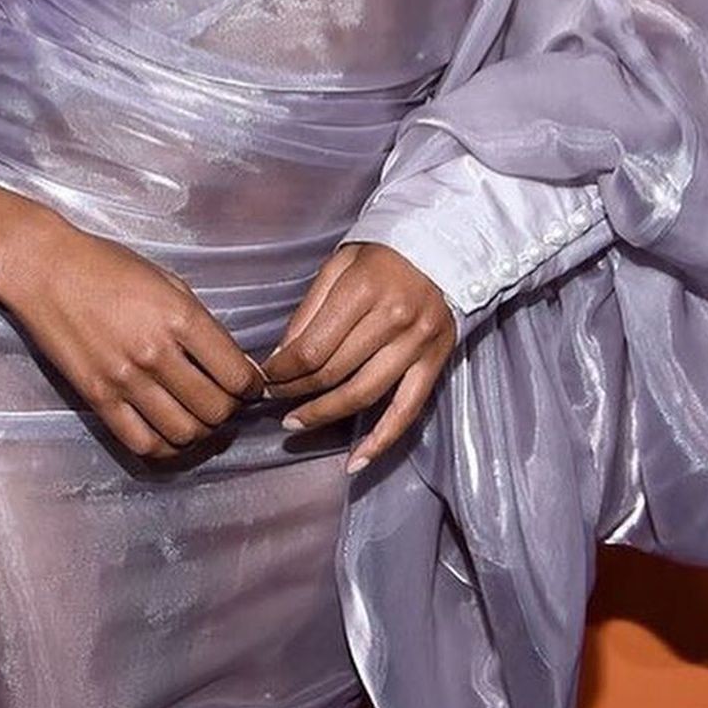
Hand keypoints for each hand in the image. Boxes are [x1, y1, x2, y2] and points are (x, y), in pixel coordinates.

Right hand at [2, 214, 266, 461]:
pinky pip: (141, 443)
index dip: (252, 387)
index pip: (236, 375)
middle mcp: (155, 353)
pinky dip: (165, 447)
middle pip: (215, 410)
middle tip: (226, 401)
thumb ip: (200, 323)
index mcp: (180, 317)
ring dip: (201, 432)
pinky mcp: (97, 398)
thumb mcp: (167, 281)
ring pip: (184, 433)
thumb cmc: (109, 266)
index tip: (250, 386)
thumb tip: (232, 362)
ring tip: (199, 417)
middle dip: (230, 411)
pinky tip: (170, 433)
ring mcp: (124, 380)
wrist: (45, 268)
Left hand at [259, 242, 456, 473]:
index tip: (265, 378)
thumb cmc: (382, 254)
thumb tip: (281, 356)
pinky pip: (406, 411)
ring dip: (324, 416)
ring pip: (363, 395)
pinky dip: (380, 441)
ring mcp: (417, 343)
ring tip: (296, 423)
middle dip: (295, 392)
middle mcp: (392, 318)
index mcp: (362, 290)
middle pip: (333, 373)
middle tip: (274, 401)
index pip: (311, 347)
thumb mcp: (339, 265)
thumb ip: (309, 310)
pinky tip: (355, 461)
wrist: (443, 246)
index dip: (282, 370)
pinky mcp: (435, 362)